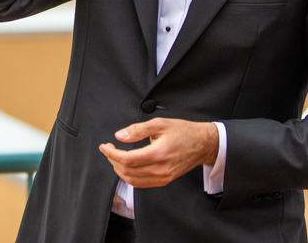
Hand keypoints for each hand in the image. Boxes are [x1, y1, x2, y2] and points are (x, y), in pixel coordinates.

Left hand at [98, 118, 218, 187]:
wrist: (202, 144)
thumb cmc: (183, 132)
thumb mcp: (160, 124)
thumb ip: (138, 130)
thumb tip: (119, 136)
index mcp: (159, 153)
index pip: (128, 159)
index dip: (112, 154)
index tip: (104, 146)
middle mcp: (161, 169)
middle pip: (127, 171)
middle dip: (113, 161)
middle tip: (109, 149)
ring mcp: (163, 177)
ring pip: (132, 180)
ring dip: (120, 170)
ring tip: (116, 157)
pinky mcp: (164, 180)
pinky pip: (141, 184)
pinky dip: (129, 176)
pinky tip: (127, 166)